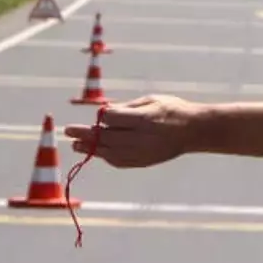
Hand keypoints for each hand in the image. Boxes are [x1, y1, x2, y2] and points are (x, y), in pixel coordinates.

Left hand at [64, 94, 200, 168]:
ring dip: (90, 148)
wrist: (193, 131)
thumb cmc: (172, 110)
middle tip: (69, 131)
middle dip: (86, 134)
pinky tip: (96, 152)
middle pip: (106, 137)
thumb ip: (127, 107)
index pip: (112, 119)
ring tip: (75, 145)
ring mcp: (142, 152)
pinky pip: (119, 162)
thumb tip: (104, 112)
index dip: (101, 116)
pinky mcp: (143, 162)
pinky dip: (105, 156)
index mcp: (144, 119)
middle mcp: (141, 138)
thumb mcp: (151, 100)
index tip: (98, 114)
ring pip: (109, 152)